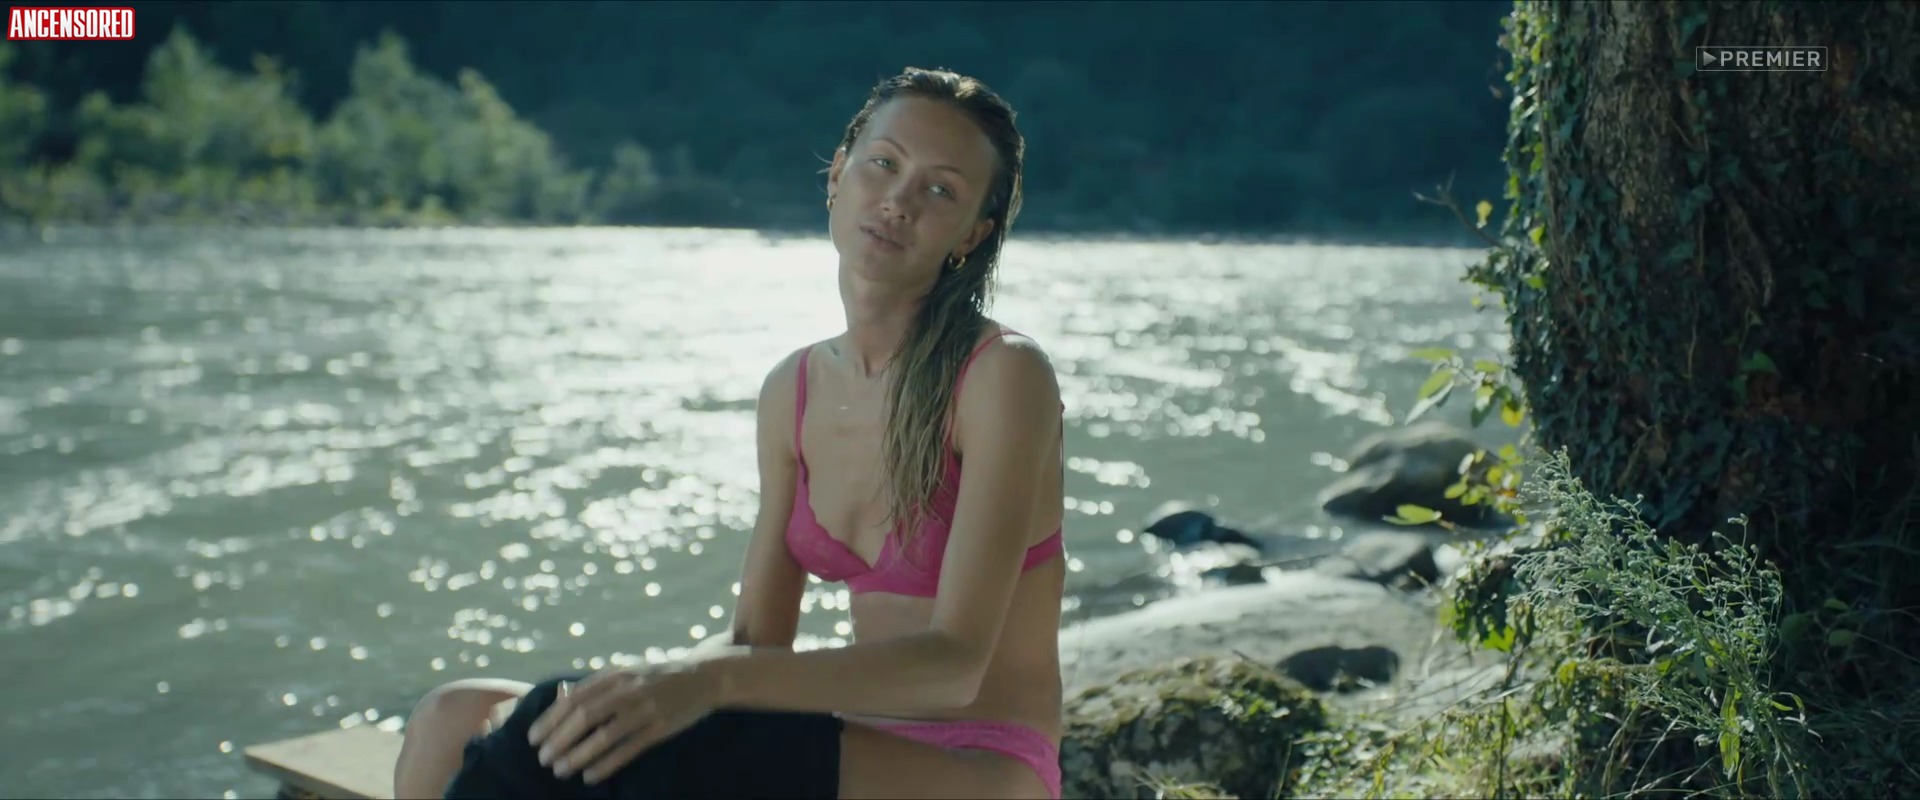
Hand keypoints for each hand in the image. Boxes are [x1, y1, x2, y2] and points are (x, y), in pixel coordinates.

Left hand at [526, 663, 720, 784]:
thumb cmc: (657, 676)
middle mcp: (628, 690)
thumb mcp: (627, 672)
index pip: (574, 697)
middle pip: (585, 716)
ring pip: (605, 735)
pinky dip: (606, 764)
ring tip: (561, 770)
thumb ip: (598, 686)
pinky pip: (628, 749)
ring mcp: (645, 709)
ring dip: (578, 755)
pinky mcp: (660, 728)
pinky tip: (590, 776)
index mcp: (615, 674)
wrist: (703, 676)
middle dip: (559, 739)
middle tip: (543, 758)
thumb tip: (560, 701)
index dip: (550, 719)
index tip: (533, 737)